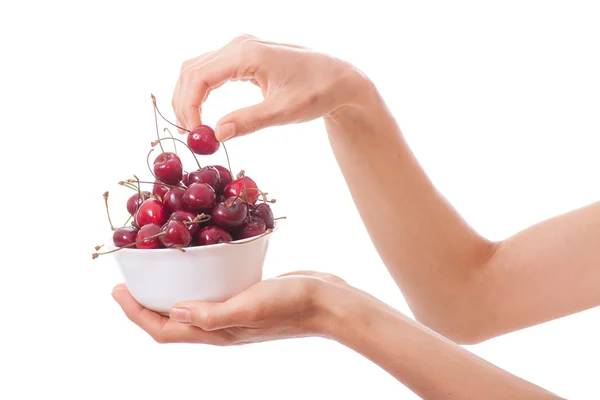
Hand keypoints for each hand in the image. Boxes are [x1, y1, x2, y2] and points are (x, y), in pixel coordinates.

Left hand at [111, 271, 347, 344]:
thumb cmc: (292, 304)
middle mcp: (221, 325)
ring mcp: (234, 311)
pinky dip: (195, 281)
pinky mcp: (246, 295)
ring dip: (169, 292)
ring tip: (156, 271)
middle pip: (172, 320)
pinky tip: (197, 263)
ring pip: (190, 306)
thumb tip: (171, 311)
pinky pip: (211, 291)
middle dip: (145, 304)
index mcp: (217, 332)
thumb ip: (212, 314)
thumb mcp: (250, 306)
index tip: (116, 290)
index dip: (136, 314)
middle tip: (128, 281)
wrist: (329, 302)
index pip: (164, 329)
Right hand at [171, 34, 373, 139]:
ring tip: (194, 127)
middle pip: (191, 71)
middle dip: (184, 104)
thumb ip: (249, 121)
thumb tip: (216, 134)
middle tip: (191, 135)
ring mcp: (240, 49)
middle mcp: (239, 46)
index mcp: (247, 54)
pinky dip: (201, 91)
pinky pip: (210, 70)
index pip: (199, 77)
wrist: (338, 78)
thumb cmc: (317, 92)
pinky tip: (203, 112)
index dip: (189, 107)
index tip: (194, 134)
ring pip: (197, 69)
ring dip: (189, 97)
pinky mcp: (243, 57)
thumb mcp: (284, 111)